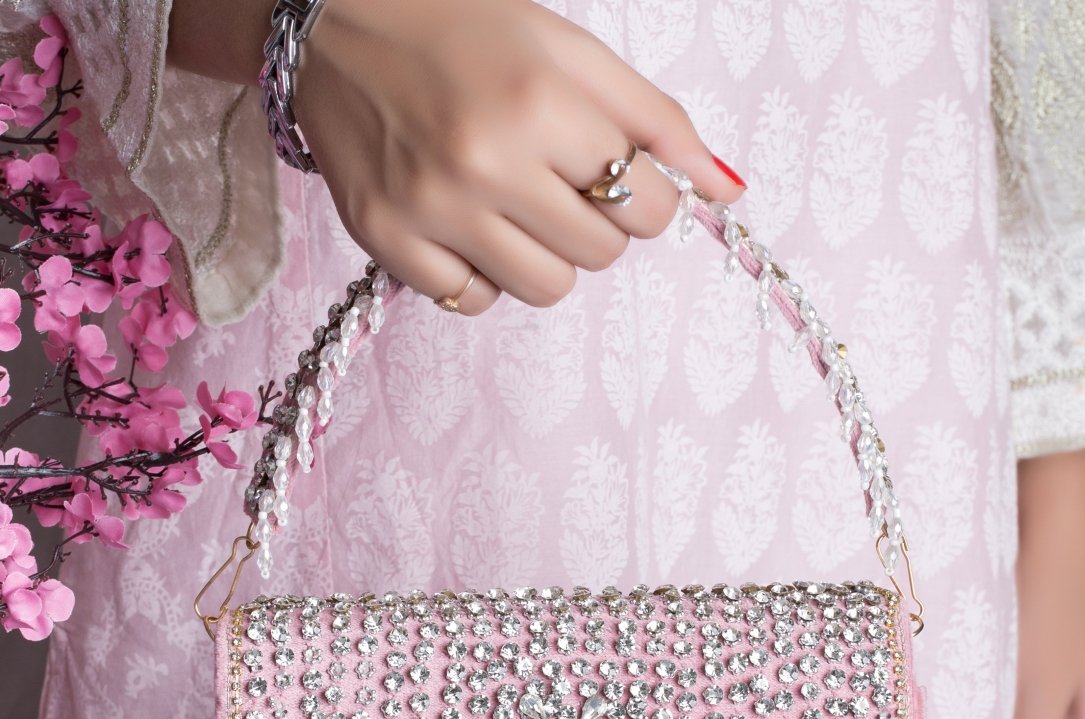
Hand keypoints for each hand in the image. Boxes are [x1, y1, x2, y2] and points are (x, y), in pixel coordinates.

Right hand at [169, 0, 745, 314]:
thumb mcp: (569, 51)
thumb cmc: (464, 32)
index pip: (649, 206)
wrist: (332, 27)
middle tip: (555, 181)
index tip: (615, 175)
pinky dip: (482, 275)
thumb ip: (655, 120)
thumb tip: (728, 191)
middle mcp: (483, 160)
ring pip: (546, 289)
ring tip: (513, 206)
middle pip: (601, 254)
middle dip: (595, 222)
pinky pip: (473, 303)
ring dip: (546, 256)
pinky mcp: (386, 241)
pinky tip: (466, 225)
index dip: (646, 196)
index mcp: (539, 100)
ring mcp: (430, 208)